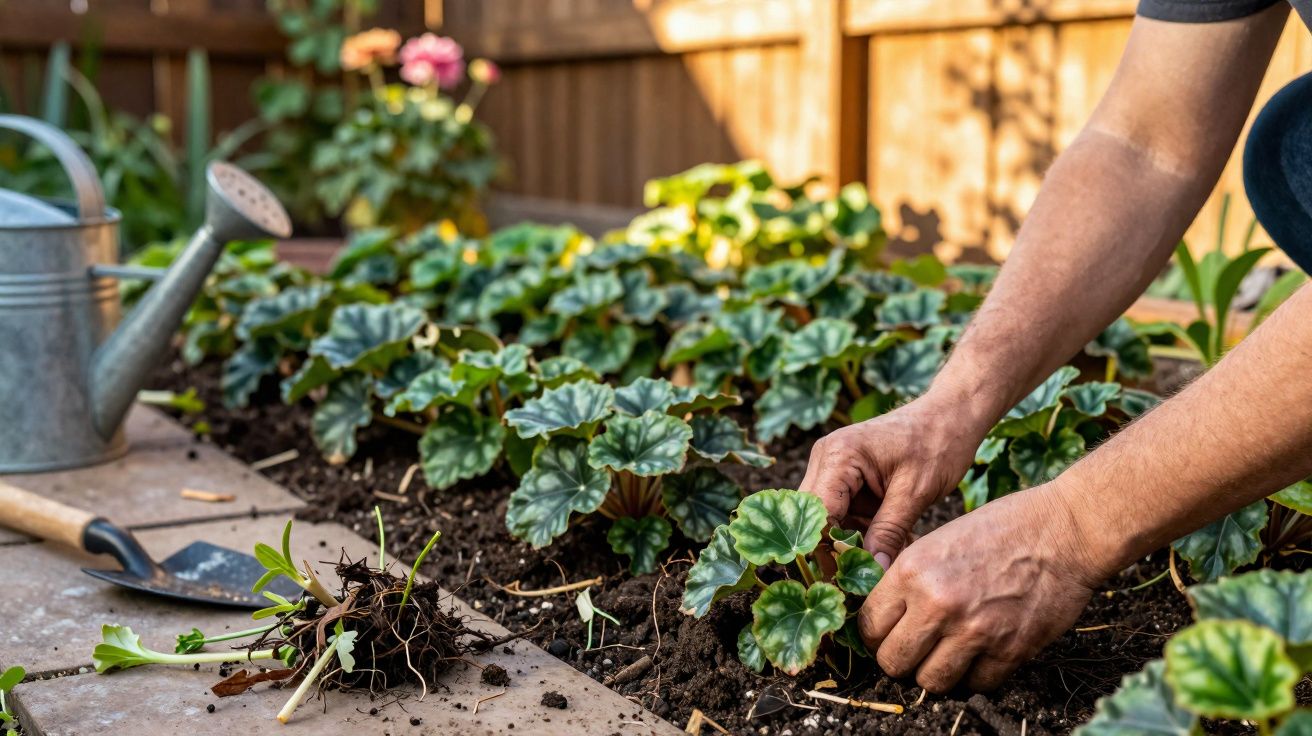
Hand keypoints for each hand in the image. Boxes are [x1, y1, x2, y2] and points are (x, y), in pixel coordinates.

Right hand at [799, 396, 982, 565]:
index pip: (817, 514)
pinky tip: (889, 547)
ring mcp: (833, 468)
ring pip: (827, 521)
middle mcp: (826, 459)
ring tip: (885, 563)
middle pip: (814, 519)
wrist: (952, 415)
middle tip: (865, 581)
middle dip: (837, 551)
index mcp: (838, 456)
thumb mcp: (915, 493)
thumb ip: (889, 532)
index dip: (829, 550)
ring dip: (852, 545)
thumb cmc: (937, 443)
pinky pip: (843, 515)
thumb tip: (872, 574)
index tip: (852, 581)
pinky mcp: (845, 478)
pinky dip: (862, 534)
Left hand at [858, 486, 1105, 691]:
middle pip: (893, 662)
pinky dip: (975, 675)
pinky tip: (981, 652)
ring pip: (930, 682)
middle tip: (915, 648)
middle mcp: (937, 604)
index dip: (875, 634)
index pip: (869, 626)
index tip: (887, 634)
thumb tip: (884, 617)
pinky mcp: (1009, 650)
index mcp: (911, 571)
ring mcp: (973, 631)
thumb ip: (907, 580)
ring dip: (936, 671)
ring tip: (948, 652)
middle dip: (901, 659)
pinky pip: (976, 685)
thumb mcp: (936, 541)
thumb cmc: (1000, 528)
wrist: (1062, 531)